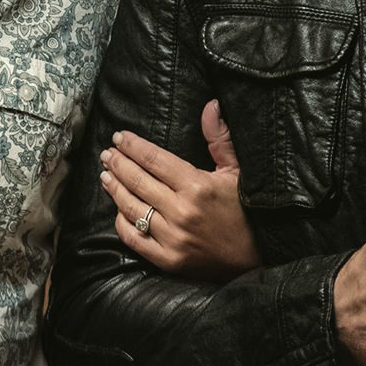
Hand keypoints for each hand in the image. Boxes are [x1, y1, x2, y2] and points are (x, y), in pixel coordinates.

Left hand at [100, 100, 260, 280]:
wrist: (260, 255)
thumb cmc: (247, 210)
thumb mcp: (237, 171)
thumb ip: (219, 138)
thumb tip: (210, 105)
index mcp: (198, 185)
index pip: (154, 159)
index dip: (132, 146)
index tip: (119, 137)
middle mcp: (181, 211)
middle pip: (137, 180)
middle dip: (118, 163)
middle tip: (107, 153)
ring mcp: (173, 238)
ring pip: (131, 207)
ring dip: (115, 188)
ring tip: (106, 175)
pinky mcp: (169, 260)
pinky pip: (134, 239)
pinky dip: (122, 222)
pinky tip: (118, 209)